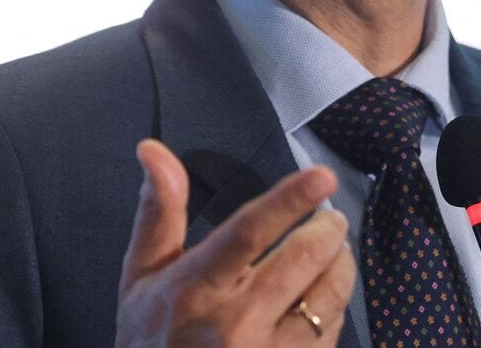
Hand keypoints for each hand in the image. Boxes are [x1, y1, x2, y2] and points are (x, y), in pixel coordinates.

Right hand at [116, 139, 355, 345]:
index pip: (249, 233)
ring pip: (328, 296)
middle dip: (328, 229)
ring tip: (331, 253)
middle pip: (302, 260)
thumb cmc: (151, 340)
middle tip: (330, 220)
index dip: (290, 200)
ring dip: (339, 266)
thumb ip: (158, 212)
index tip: (321, 177)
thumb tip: (153, 150)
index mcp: (194, 289)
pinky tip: (318, 299)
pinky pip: (330, 332)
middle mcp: (233, 324)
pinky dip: (334, 307)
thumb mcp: (141, 277)